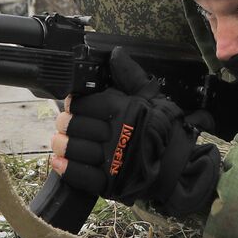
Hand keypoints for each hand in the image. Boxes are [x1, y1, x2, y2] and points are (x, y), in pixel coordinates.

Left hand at [49, 48, 219, 214]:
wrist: (179, 166)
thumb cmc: (163, 130)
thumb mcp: (151, 98)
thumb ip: (130, 76)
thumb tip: (117, 54)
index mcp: (125, 110)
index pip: (86, 104)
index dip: (75, 104)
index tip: (73, 106)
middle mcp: (117, 134)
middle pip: (75, 126)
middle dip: (65, 124)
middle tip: (64, 123)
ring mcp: (113, 160)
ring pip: (75, 149)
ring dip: (62, 145)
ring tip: (59, 142)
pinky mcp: (111, 183)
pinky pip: (82, 176)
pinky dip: (67, 168)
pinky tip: (58, 161)